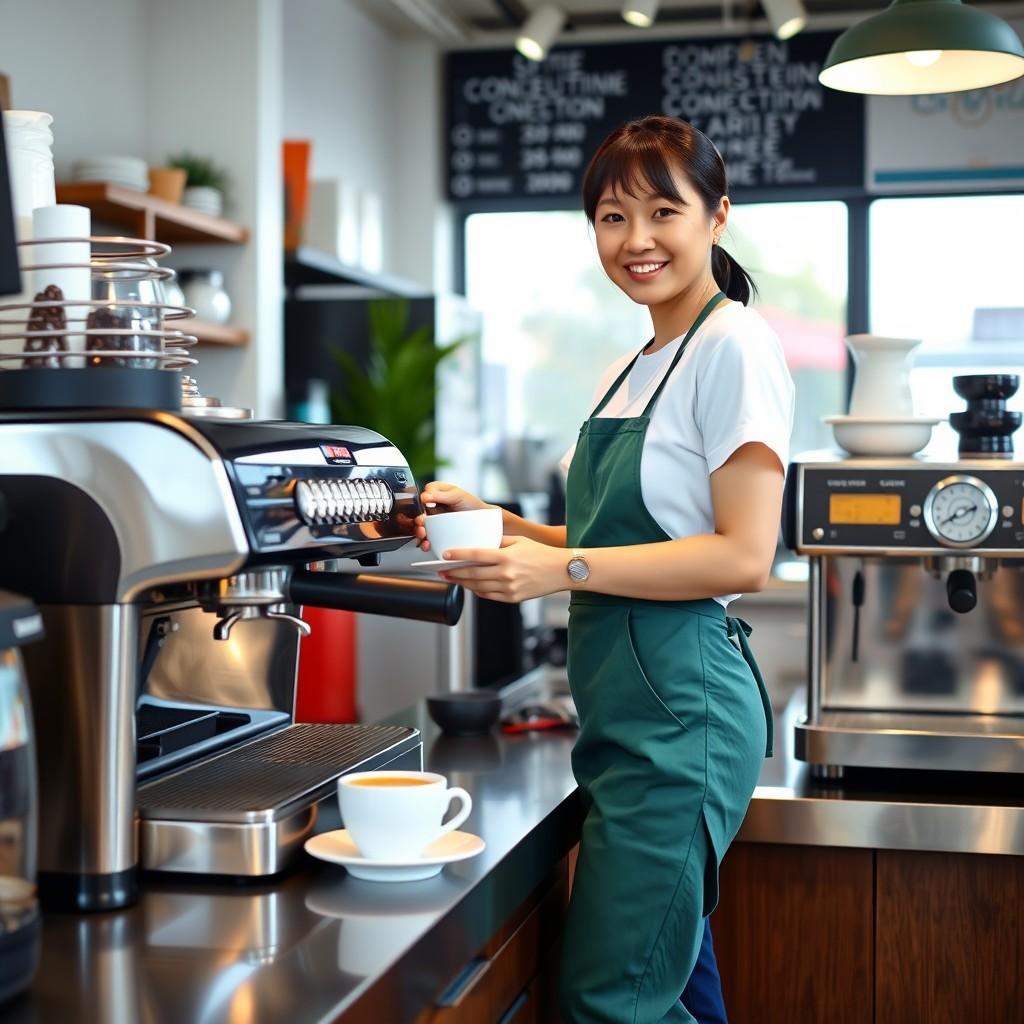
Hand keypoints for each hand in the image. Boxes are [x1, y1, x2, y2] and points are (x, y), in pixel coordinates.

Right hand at [414, 482, 494, 551]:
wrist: (485, 522)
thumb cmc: (472, 505)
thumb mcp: (458, 495)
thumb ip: (441, 494)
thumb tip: (425, 496)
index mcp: (436, 494)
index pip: (423, 496)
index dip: (421, 501)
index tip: (424, 504)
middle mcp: (433, 508)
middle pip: (419, 515)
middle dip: (418, 521)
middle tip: (422, 524)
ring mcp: (434, 523)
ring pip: (421, 528)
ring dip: (419, 533)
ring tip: (424, 535)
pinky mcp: (437, 535)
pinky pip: (427, 540)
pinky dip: (425, 543)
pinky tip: (427, 544)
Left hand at [438, 536, 566, 602]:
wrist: (562, 571)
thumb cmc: (542, 553)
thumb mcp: (519, 541)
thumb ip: (498, 543)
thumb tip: (478, 545)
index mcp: (506, 556)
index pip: (476, 555)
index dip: (458, 555)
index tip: (444, 555)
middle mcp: (506, 573)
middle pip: (473, 574)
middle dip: (454, 572)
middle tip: (441, 571)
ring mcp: (509, 588)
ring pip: (478, 587)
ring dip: (463, 583)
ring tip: (453, 578)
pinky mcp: (513, 598)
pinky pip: (489, 596)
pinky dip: (478, 591)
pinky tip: (471, 586)